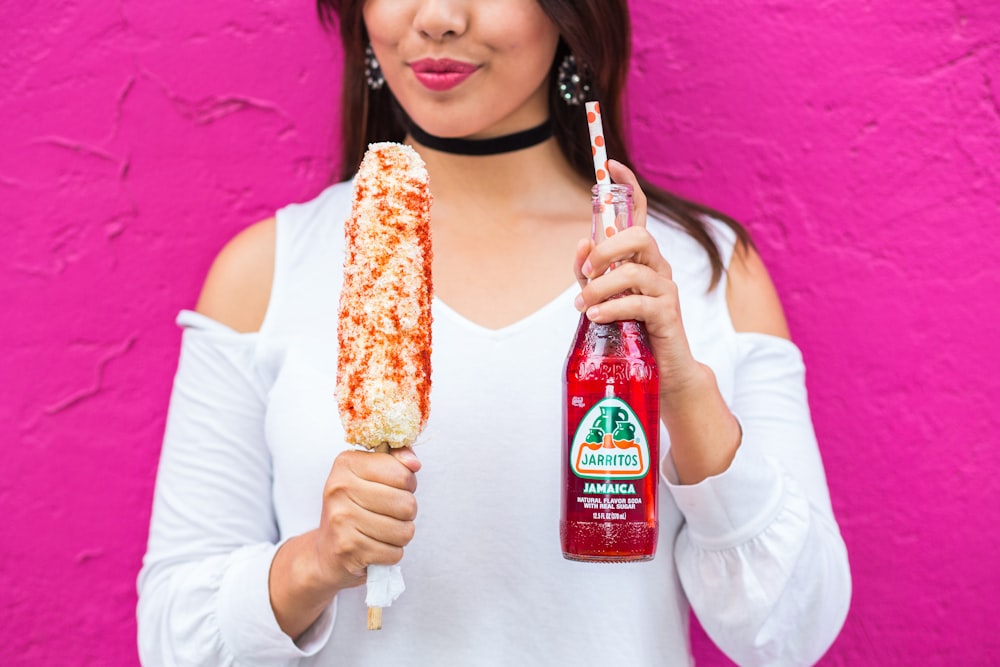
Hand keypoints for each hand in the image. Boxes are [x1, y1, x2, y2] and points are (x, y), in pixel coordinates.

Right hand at [311, 447, 420, 591]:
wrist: (327, 549)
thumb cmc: (355, 506)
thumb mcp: (372, 474)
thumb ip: (397, 460)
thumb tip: (414, 463)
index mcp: (346, 464)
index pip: (402, 474)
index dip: (409, 483)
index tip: (396, 487)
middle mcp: (340, 489)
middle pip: (406, 504)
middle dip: (407, 512)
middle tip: (391, 513)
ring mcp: (341, 520)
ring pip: (404, 531)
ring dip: (401, 534)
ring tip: (384, 530)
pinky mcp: (348, 549)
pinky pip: (394, 553)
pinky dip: (391, 553)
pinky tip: (376, 546)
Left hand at [572, 160, 703, 396]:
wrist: (662, 369)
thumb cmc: (630, 329)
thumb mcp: (603, 296)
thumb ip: (590, 270)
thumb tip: (582, 243)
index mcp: (642, 257)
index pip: (640, 212)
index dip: (628, 186)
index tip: (613, 165)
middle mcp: (657, 266)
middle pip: (638, 236)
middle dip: (606, 250)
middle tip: (588, 273)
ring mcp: (665, 289)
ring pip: (633, 272)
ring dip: (600, 288)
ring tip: (584, 307)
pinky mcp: (667, 314)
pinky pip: (637, 303)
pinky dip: (611, 308)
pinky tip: (597, 317)